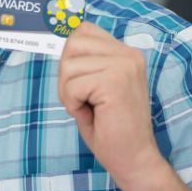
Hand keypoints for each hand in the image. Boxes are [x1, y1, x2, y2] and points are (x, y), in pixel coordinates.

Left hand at [57, 22, 163, 186]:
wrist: (133, 159)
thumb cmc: (109, 126)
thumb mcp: (93, 85)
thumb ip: (83, 61)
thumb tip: (57, 35)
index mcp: (125, 52)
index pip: (82, 31)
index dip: (71, 59)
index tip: (84, 84)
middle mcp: (129, 54)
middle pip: (72, 44)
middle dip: (67, 76)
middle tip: (85, 99)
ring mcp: (125, 66)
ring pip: (68, 65)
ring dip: (69, 92)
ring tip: (91, 108)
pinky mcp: (115, 81)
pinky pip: (71, 85)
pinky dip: (73, 104)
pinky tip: (93, 115)